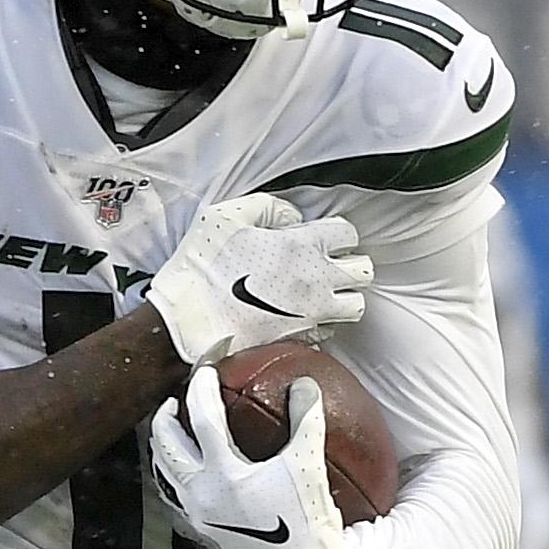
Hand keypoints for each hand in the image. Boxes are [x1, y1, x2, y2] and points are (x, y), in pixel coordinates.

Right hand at [144, 191, 371, 366]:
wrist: (186, 322)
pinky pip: (329, 332)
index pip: (348, 233)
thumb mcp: (226, 217)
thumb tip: (291, 217)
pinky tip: (303, 317)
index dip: (336, 233)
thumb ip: (267, 208)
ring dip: (343, 298)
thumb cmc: (201, 269)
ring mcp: (311, 313)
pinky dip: (323, 324)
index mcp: (302, 245)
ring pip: (355, 306)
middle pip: (363, 271)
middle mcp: (315, 280)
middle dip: (349, 266)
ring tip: (322, 295)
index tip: (321, 239)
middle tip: (327, 267)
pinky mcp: (300, 340)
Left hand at [151, 369, 349, 548]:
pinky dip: (170, 476)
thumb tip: (303, 384)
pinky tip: (182, 471)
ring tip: (171, 431)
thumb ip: (306, 420)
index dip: (202, 389)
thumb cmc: (306, 520)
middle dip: (165, 417)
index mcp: (224, 473)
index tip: (206, 372)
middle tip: (174, 400)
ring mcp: (194, 513)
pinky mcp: (197, 530)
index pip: (203, 418)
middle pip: (166, 444)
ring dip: (162, 447)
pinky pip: (171, 496)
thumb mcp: (309, 465)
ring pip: (162, 472)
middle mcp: (200, 492)